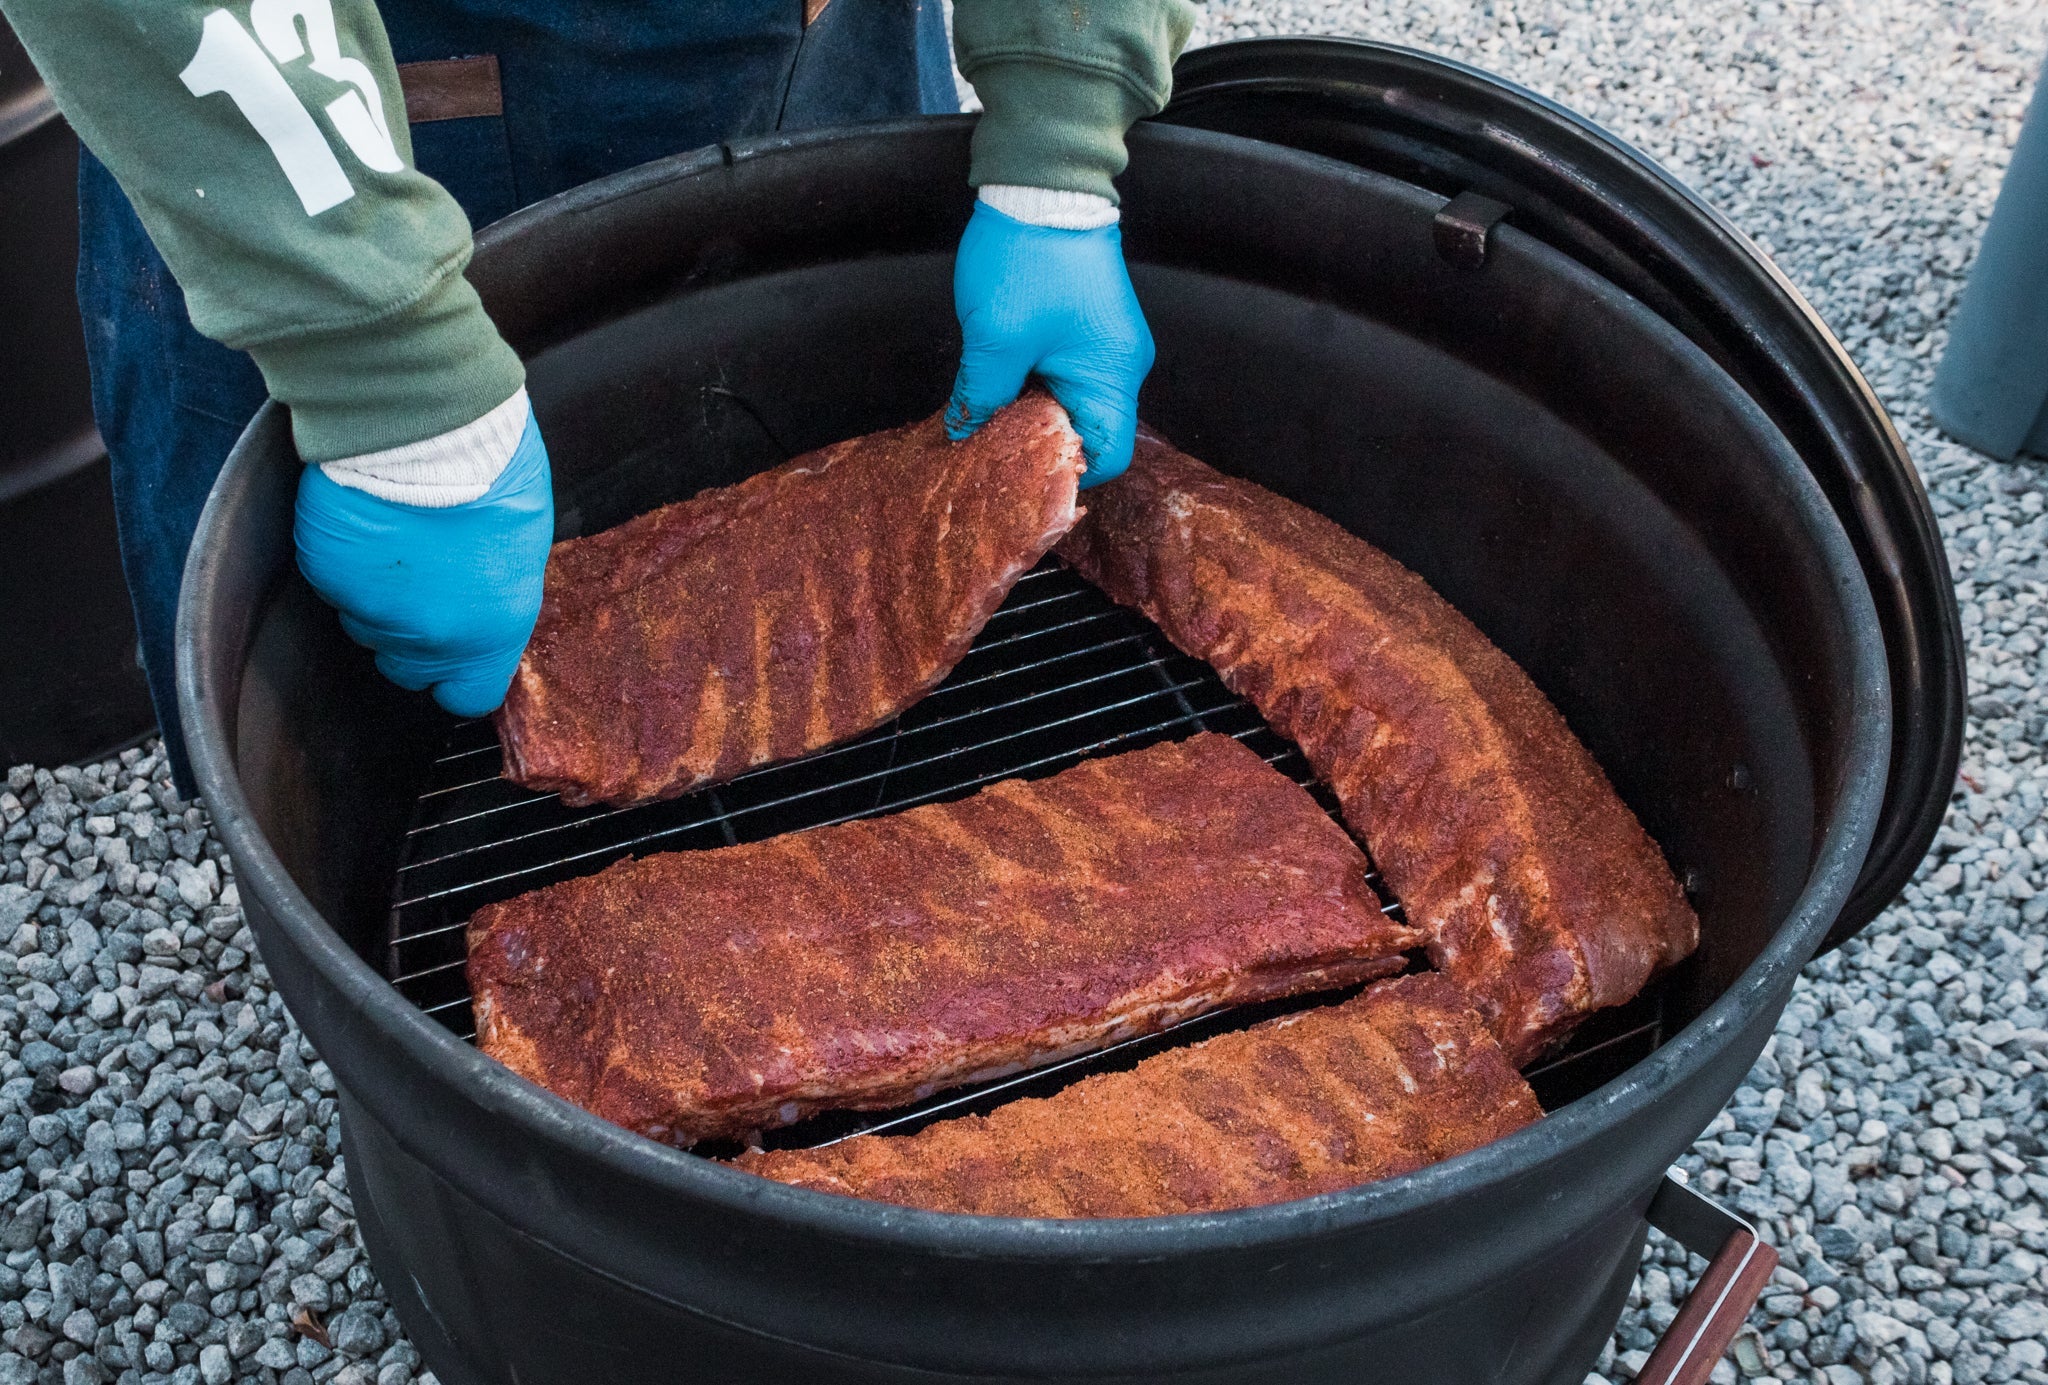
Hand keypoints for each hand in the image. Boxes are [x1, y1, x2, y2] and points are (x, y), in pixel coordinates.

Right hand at [294, 407, 553, 715]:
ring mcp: (372, 609)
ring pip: (367, 625)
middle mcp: (429, 634)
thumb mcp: (524, 543)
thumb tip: (483, 606)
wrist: (429, 426)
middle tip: (424, 588)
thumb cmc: (492, 471)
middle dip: (414, 639)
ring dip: (380, 600)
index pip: (468, 696)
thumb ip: (499, 594)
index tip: (456, 664)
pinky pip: (335, 587)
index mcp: (489, 631)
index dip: (459, 680)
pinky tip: (370, 527)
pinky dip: (348, 566)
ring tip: (399, 546)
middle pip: (408, 667)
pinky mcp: (330, 575)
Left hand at [946, 199, 1154, 485]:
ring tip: (989, 415)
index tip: (1018, 478)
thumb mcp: (995, 340)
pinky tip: (1001, 383)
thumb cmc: (1028, 258)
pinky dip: (1035, 385)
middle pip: (1088, 432)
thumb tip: (967, 435)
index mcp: (1113, 375)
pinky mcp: (1091, 326)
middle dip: (1039, 445)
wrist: (1041, 185)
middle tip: (990, 449)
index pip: (1106, 456)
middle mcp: (1122, 366)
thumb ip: (982, 398)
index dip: (1064, 475)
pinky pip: (1068, 373)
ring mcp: (1108, 344)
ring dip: (1032, 412)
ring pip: (1072, 403)